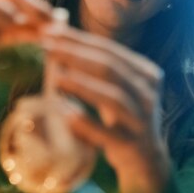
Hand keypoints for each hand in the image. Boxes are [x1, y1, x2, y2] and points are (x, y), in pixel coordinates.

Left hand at [42, 26, 170, 192]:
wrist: (145, 160)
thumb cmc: (121, 117)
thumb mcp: (113, 88)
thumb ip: (93, 66)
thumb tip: (56, 36)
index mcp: (145, 73)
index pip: (109, 50)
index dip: (78, 40)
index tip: (49, 32)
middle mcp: (148, 93)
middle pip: (110, 68)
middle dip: (75, 55)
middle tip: (46, 47)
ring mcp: (142, 120)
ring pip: (113, 98)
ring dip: (82, 86)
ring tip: (55, 77)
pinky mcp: (132, 146)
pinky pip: (107, 134)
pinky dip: (85, 122)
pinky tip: (63, 113)